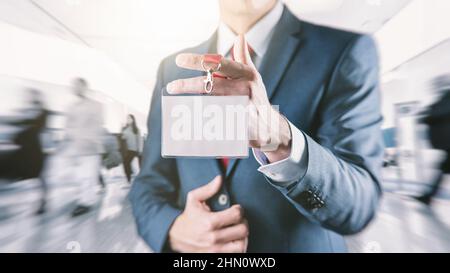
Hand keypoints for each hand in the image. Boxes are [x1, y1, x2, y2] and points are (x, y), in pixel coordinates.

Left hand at [166, 35, 291, 162]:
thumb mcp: (253, 75)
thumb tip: (240, 36)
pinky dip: (203, 126)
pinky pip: (214, 124)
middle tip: (171, 86)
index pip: (218, 64)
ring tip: (182, 114)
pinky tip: (193, 129)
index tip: (179, 60)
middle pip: (209, 86)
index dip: (198, 61)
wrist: (270, 126)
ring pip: (209, 106)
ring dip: (194, 109)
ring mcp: (242, 108)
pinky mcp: (239, 126)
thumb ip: (243, 57)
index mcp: (245, 74)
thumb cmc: (256, 97)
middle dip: (187, 86)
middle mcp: (244, 89)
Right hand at [168, 175, 248, 252]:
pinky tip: (235, 240)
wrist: (175, 236)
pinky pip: (237, 254)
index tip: (236, 209)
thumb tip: (219, 179)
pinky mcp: (216, 256)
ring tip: (238, 230)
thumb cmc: (188, 217)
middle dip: (243, 222)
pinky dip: (240, 246)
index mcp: (209, 222)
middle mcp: (214, 237)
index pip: (237, 215)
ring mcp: (216, 249)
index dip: (239, 209)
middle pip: (243, 230)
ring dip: (243, 236)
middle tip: (239, 220)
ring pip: (242, 244)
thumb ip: (208, 189)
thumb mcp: (194, 199)